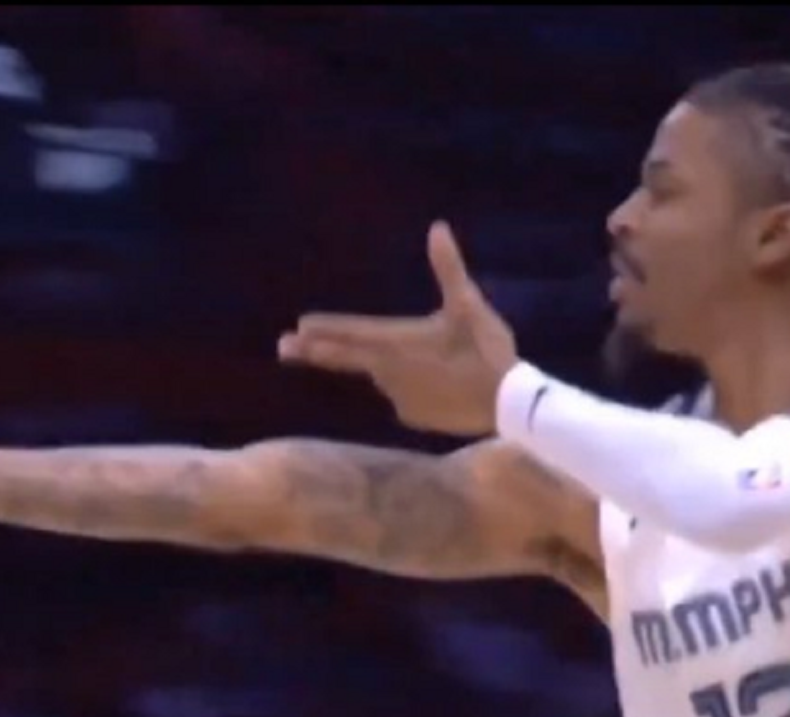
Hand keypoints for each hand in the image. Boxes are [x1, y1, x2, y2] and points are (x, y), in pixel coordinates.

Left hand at [279, 221, 518, 436]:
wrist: (507, 404)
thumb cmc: (486, 350)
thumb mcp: (469, 305)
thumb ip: (448, 268)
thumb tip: (437, 226)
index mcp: (396, 341)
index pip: (349, 333)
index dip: (323, 329)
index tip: (296, 327)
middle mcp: (388, 371)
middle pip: (345, 358)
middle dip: (312, 352)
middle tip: (283, 348)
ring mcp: (399, 398)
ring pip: (384, 376)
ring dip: (389, 367)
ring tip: (430, 362)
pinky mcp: (413, 417)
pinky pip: (405, 397)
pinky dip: (413, 388)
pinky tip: (439, 385)